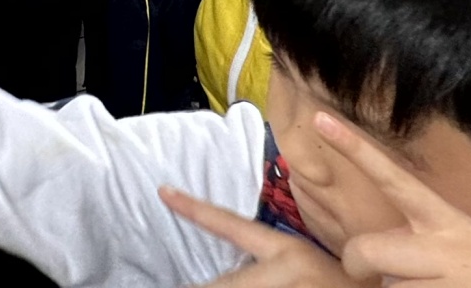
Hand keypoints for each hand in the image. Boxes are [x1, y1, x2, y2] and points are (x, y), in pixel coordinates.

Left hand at [158, 186, 353, 286]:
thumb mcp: (308, 270)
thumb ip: (270, 269)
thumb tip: (223, 282)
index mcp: (289, 254)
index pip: (231, 226)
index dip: (195, 209)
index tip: (163, 192)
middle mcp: (285, 273)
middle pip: (222, 285)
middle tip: (178, 287)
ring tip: (213, 285)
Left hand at [316, 112, 470, 287]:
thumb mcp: (461, 239)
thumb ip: (418, 236)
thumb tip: (370, 249)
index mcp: (444, 219)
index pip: (391, 176)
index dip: (354, 148)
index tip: (318, 118)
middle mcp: (440, 248)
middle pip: (363, 250)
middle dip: (356, 262)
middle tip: (367, 270)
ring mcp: (441, 282)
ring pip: (384, 287)